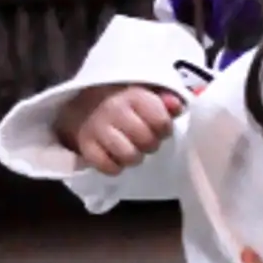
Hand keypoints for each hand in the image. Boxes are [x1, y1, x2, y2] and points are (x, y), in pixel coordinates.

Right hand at [60, 83, 181, 174]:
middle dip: (150, 144)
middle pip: (146, 141)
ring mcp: (98, 128)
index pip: (161, 121)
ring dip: (134, 157)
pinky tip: (116, 157)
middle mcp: (114, 109)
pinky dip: (114, 167)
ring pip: (128, 155)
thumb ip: (167, 102)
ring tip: (131, 149)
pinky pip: (106, 166)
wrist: (88, 105)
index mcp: (134, 95)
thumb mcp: (148, 96)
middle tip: (145, 141)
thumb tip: (177, 106)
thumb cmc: (127, 104)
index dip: (164, 129)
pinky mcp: (85, 145)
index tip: (159, 128)